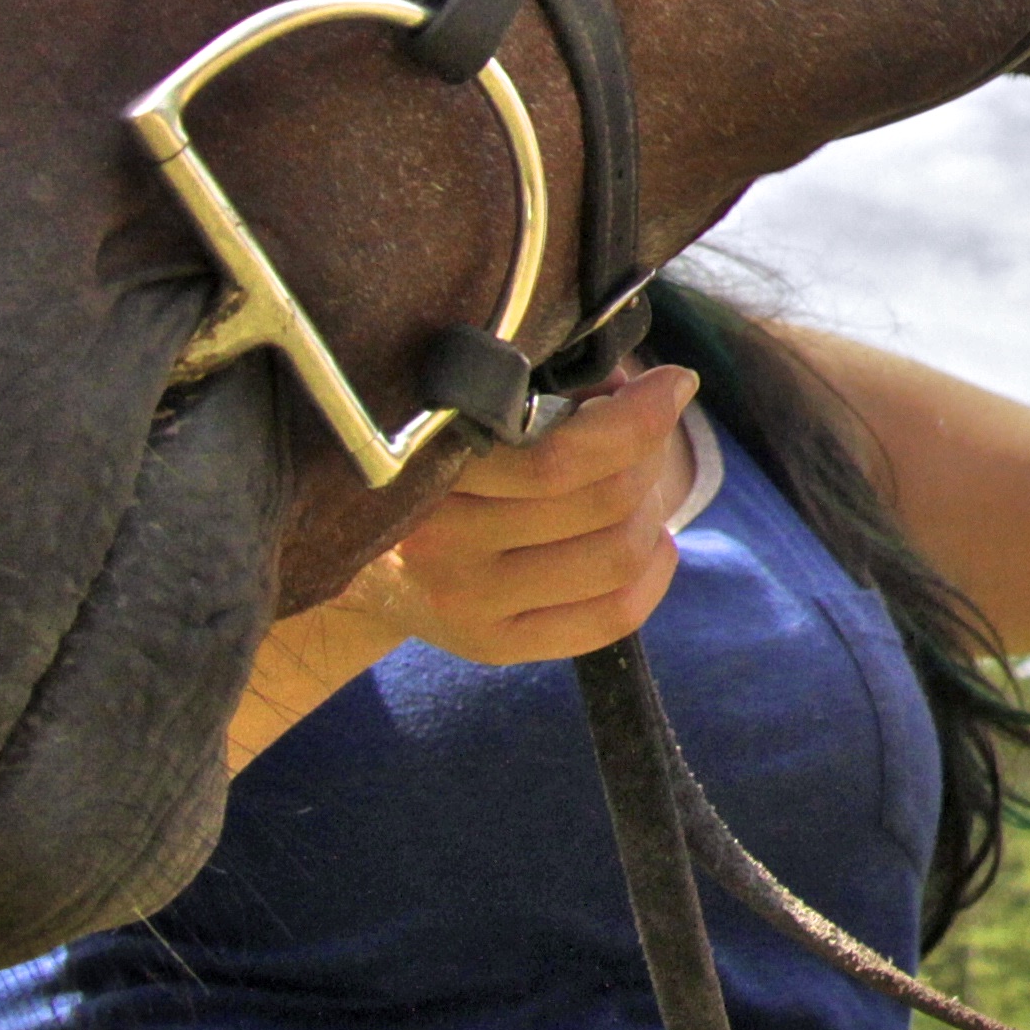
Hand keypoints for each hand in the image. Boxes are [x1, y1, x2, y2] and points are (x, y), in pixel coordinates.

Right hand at [230, 363, 700, 769]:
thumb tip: (640, 385)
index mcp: (429, 470)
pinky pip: (609, 618)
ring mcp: (466, 606)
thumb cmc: (432, 459)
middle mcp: (441, 547)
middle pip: (606, 502)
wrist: (356, 556)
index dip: (639, 418)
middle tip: (645, 429)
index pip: (563, 458)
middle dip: (648, 454)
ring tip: (640, 484)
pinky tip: (653, 542)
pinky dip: (655, 574)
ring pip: (617, 556)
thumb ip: (539, 388)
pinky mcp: (490, 647)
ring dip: (654, 510)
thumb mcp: (462, 410)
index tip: (673, 381)